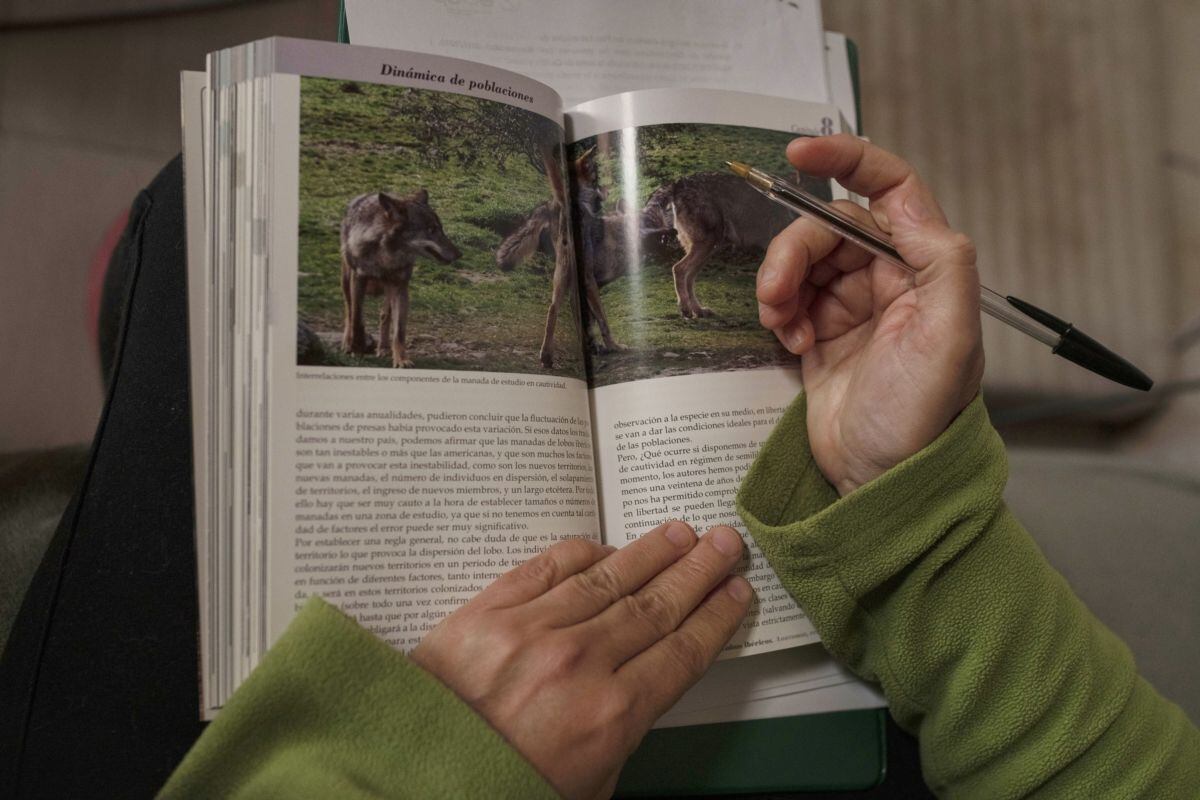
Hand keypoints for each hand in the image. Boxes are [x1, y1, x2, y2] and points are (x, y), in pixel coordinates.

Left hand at [410, 522, 751, 799]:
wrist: (412, 782)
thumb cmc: (500, 791)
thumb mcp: (589, 786)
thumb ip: (622, 732)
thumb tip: (640, 684)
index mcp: (611, 715)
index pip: (681, 652)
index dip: (715, 617)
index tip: (735, 593)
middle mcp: (580, 664)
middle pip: (655, 606)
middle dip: (696, 572)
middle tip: (723, 543)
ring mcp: (532, 631)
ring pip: (609, 579)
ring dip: (651, 553)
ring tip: (679, 534)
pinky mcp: (488, 611)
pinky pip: (547, 567)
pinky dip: (582, 554)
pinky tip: (606, 547)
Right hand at [757, 135, 984, 494]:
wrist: (881, 485)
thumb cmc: (921, 421)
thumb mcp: (950, 341)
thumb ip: (943, 263)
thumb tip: (910, 208)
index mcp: (927, 268)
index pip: (891, 189)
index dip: (847, 160)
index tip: (797, 154)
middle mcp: (890, 279)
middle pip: (828, 227)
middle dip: (794, 251)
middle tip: (775, 293)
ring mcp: (853, 307)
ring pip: (802, 261)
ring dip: (780, 283)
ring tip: (780, 323)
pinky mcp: (821, 334)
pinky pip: (788, 298)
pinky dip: (778, 311)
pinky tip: (788, 342)